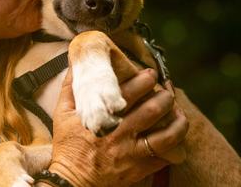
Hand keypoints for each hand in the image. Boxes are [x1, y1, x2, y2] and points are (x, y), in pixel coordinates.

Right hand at [48, 67, 188, 186]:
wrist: (71, 180)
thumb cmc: (68, 145)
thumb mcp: (62, 114)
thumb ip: (70, 87)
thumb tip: (76, 65)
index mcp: (104, 116)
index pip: (132, 91)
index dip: (146, 79)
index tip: (150, 75)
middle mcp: (121, 133)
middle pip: (154, 109)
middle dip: (166, 96)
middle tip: (167, 91)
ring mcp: (132, 152)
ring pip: (167, 134)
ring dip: (178, 121)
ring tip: (178, 112)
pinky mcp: (139, 169)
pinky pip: (165, 157)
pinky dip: (175, 146)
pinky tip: (175, 136)